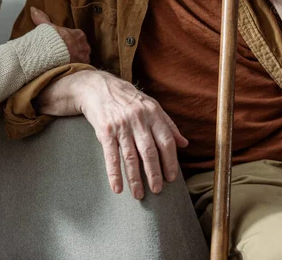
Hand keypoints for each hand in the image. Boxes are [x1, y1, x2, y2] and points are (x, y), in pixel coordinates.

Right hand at [30, 6, 90, 63]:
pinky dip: (76, 67)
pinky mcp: (83, 67)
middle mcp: (85, 45)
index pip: (76, 35)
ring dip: (76, 59)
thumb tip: (33, 9)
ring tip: (66, 62)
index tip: (62, 43)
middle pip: (80, 47)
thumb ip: (42, 18)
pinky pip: (81, 66)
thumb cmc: (53, 41)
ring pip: (81, 57)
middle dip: (74, 50)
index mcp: (79, 34)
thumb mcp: (47, 28)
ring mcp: (85, 57)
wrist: (55, 57)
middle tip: (64, 54)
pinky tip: (69, 68)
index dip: (69, 39)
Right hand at [77, 71, 188, 199]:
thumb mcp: (151, 106)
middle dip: (154, 173)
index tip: (172, 177)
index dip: (170, 161)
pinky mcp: (105, 131)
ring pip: (131, 157)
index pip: (166, 141)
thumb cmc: (127, 99)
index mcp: (153, 114)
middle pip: (149, 151)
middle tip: (157, 190)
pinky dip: (114, 173)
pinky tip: (117, 187)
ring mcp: (121, 125)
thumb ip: (168, 125)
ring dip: (135, 178)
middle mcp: (138, 119)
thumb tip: (185, 143)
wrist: (97, 87)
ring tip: (139, 194)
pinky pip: (111, 155)